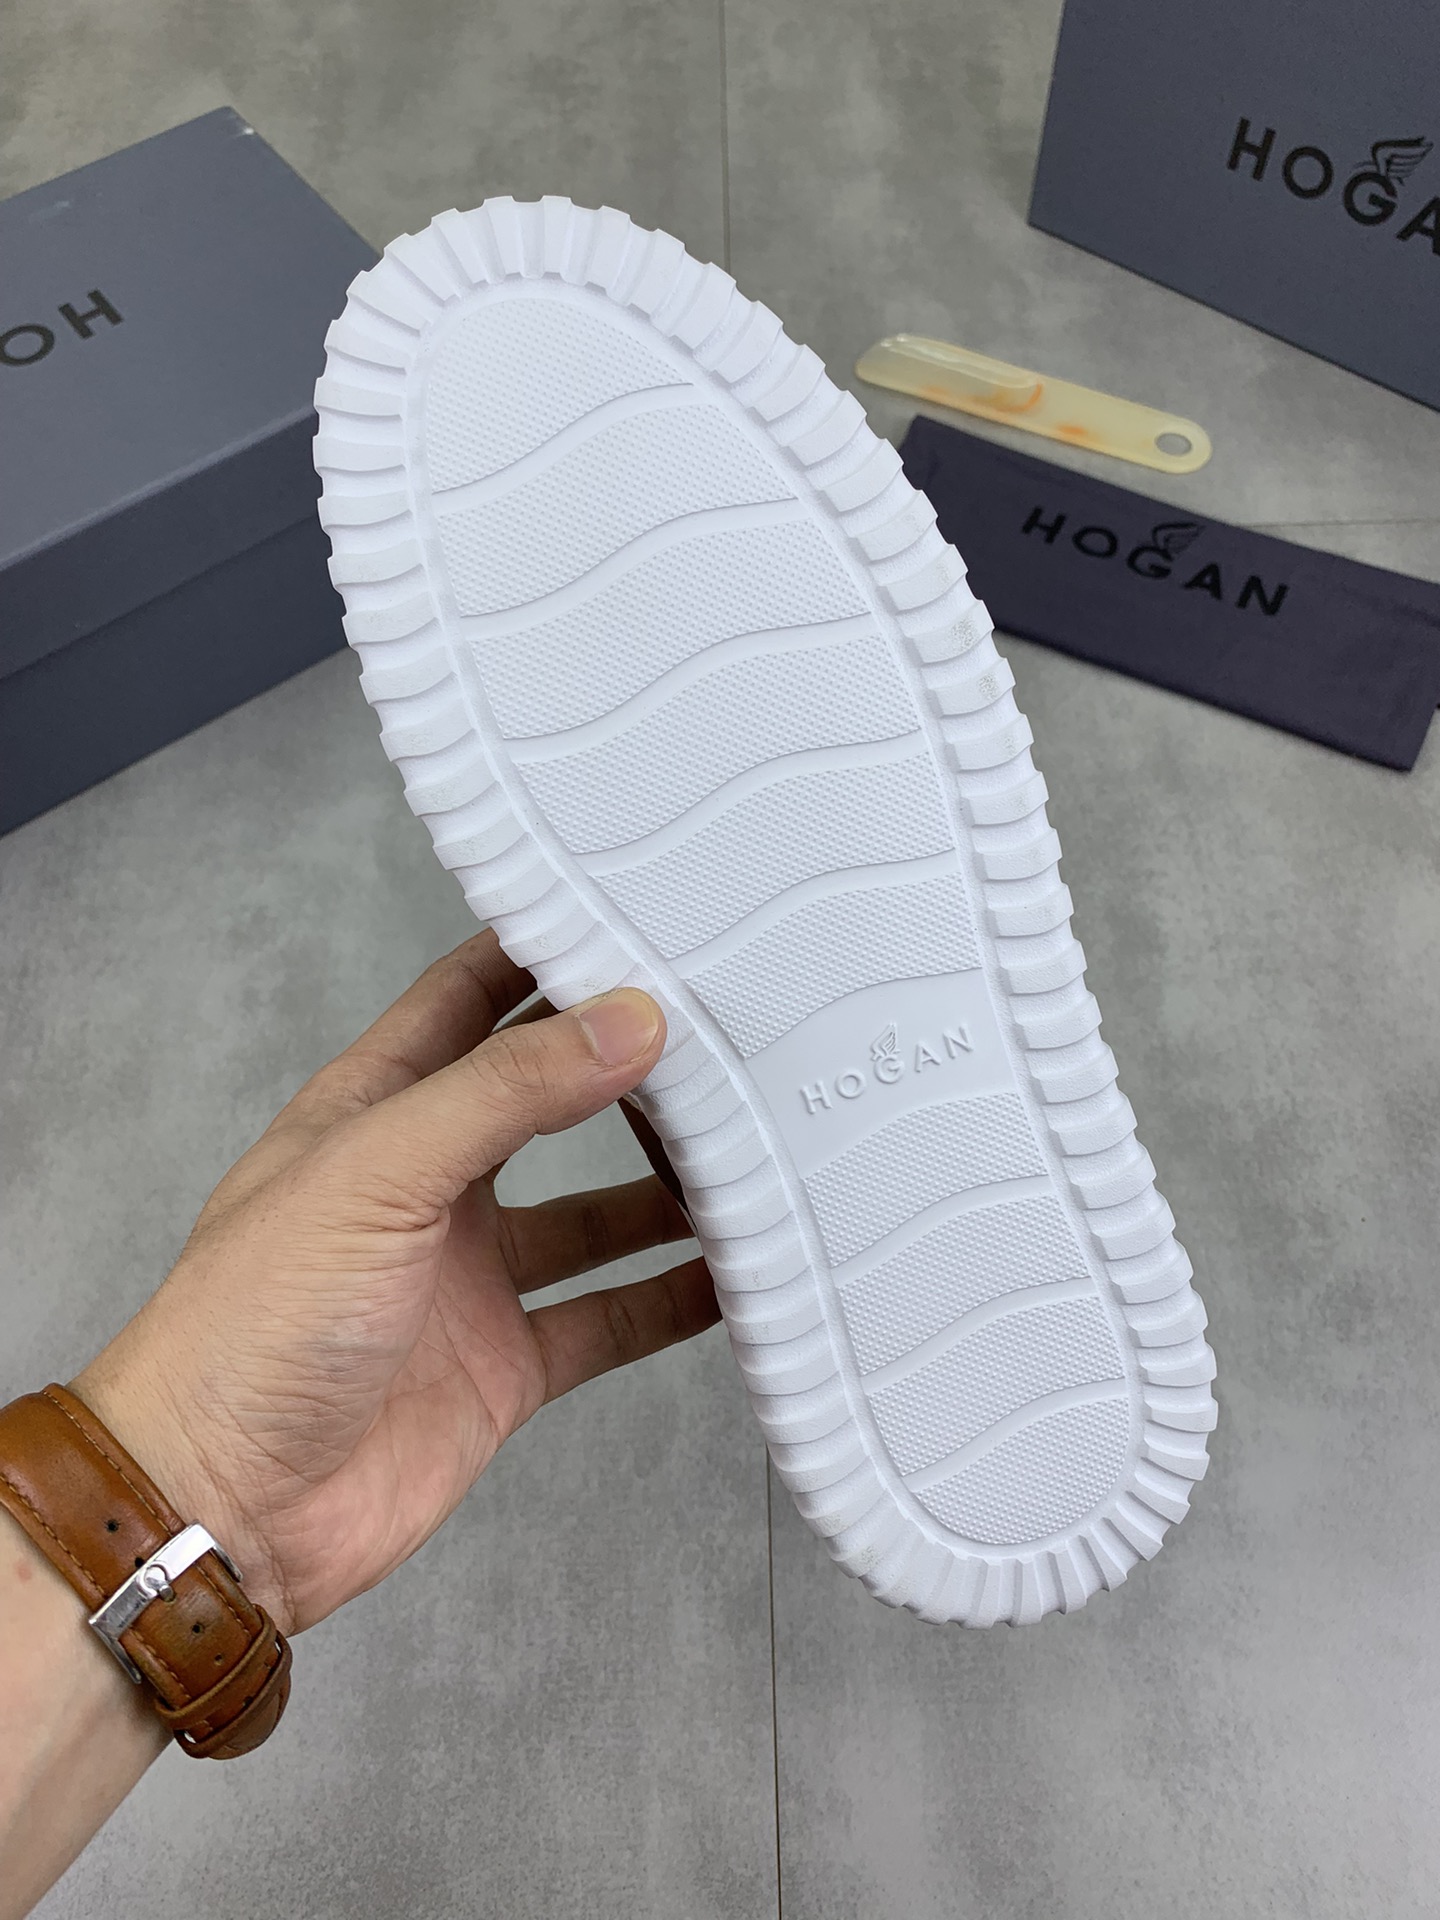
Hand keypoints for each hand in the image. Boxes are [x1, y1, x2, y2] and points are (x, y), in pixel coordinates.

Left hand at [73, 933, 715, 1636]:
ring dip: (666, 1188)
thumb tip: (626, 1020)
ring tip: (755, 1147)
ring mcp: (468, 1277)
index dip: (540, 953)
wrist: (222, 1510)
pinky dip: (672, 1299)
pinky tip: (735, 1275)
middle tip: (724, 1033)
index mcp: (375, 1112)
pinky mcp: (503, 1364)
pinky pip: (608, 1317)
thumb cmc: (249, 1327)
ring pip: (594, 1212)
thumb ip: (505, 1094)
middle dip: (625, 1068)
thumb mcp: (377, 1174)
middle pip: (546, 1103)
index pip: (467, 999)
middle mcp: (429, 1185)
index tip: (630, 915)